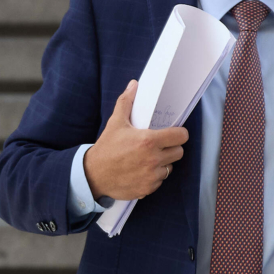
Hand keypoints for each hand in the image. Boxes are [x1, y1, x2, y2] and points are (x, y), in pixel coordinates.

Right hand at [82, 80, 187, 201]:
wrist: (93, 175)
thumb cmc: (106, 148)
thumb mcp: (115, 123)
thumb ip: (126, 102)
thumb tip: (134, 85)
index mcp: (149, 141)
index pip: (181, 137)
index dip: (179, 134)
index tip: (174, 133)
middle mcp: (153, 159)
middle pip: (179, 152)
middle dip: (172, 148)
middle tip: (161, 145)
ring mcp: (152, 176)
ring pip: (170, 167)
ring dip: (163, 163)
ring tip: (150, 158)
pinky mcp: (148, 188)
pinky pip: (160, 180)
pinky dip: (154, 176)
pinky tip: (142, 170)